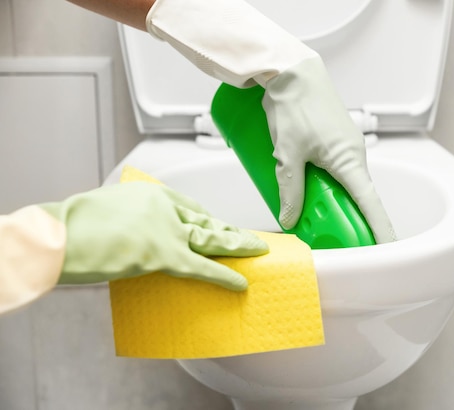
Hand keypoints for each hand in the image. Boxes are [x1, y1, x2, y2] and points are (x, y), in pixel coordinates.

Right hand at [39, 182, 268, 289]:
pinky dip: (224, 275)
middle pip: (206, 220)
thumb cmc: (74, 225)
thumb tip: (140, 236)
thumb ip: (134, 219)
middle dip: (230, 230)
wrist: (61, 234)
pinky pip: (202, 267)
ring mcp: (167, 230)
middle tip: (250, 236)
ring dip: (237, 245)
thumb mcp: (110, 210)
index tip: (218, 225)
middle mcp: (165, 207)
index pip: (189, 206)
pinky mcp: (165, 254)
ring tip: (256, 250)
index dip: (207, 219)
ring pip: (211, 239)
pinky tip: (240, 281)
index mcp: (151, 193)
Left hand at [263, 57, 395, 242]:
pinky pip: (336, 169)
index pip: (371, 205)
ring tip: (312, 212)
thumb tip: (289, 217)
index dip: (380, 229)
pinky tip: (307, 186)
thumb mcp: (287, 154)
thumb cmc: (295, 105)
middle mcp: (354, 155)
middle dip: (348, 219)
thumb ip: (289, 189)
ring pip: (345, 183)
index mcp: (350, 161)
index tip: (386, 249)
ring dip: (333, 199)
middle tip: (333, 236)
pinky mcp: (336, 141)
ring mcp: (346, 147)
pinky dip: (326, 183)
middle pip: (358, 198)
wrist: (292, 71)